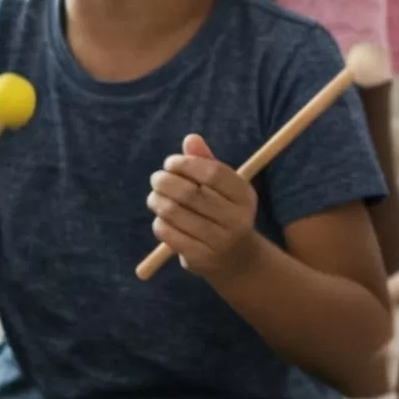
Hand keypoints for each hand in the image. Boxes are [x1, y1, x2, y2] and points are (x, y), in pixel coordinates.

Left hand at [148, 135, 261, 278]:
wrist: (237, 259)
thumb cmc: (225, 212)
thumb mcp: (224, 187)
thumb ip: (207, 162)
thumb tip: (190, 139)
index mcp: (244, 196)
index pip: (212, 173)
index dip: (186, 164)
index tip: (170, 163)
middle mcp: (236, 219)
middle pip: (190, 193)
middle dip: (165, 181)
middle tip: (156, 178)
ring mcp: (219, 241)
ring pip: (175, 213)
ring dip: (157, 201)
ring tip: (154, 197)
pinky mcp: (201, 258)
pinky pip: (169, 234)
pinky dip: (159, 222)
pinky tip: (161, 218)